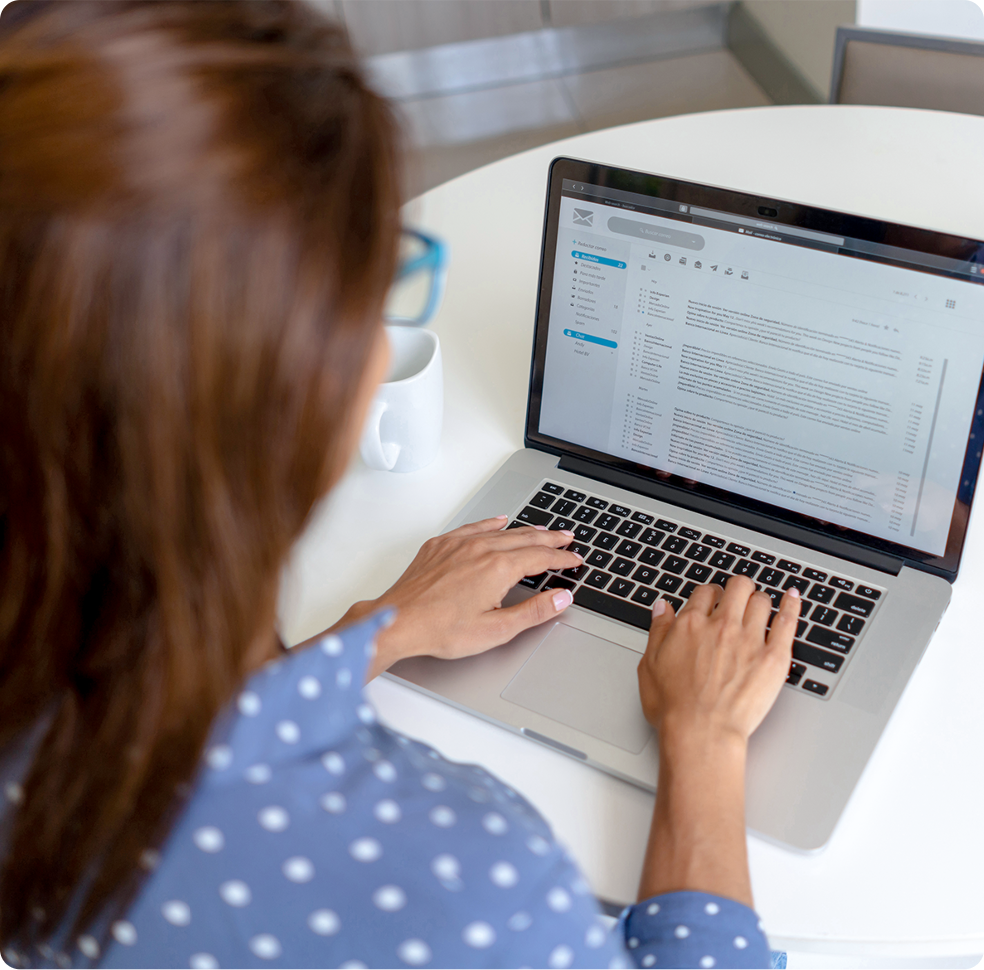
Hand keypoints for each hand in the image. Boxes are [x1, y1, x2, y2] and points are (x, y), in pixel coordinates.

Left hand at [343, 517, 582, 677]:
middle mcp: (480, 549)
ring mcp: (459, 544)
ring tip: (542, 530)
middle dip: (550, 539)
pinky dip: (491, 523)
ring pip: (501, 530)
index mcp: (498, 568)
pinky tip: (499, 520)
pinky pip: (473, 527)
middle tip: (567, 538)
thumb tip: (561, 598)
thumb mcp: (496, 630)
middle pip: (525, 539)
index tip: (575, 559)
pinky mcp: (441, 545)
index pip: (540, 557)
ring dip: (525, 530)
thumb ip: (533, 612)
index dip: (561, 559)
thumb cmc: (440, 629)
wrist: (398, 621)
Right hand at [635, 578, 799, 905]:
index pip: (704, 593)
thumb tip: (662, 608)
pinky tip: (792, 598)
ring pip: (760, 601)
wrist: (700, 734)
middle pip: (736, 587)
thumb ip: (658, 630)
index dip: (709, 596)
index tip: (711, 603)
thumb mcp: (649, 664)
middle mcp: (721, 626)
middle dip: (736, 589)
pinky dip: (791, 606)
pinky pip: (787, 622)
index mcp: (690, 625)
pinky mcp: (773, 658)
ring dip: (758, 601)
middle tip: (736, 600)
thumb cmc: (673, 708)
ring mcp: (749, 640)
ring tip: (758, 608)